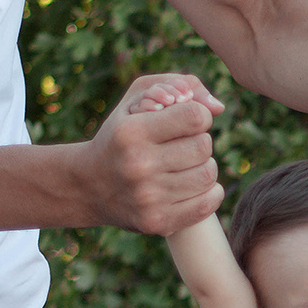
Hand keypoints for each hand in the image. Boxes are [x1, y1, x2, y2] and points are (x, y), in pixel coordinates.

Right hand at [80, 73, 224, 233]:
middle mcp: (138, 166)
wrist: (88, 186)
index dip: (199, 114)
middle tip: (184, 144)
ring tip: (186, 164)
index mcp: (132, 133)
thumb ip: (178, 84)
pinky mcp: (158, 222)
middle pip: (204, 146)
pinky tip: (194, 184)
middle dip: (199, 141)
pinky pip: (208, 203)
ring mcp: (148, 198)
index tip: (187, 120)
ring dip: (204, 166)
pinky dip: (210, 192)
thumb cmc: (120, 135)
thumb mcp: (136, 99)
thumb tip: (218, 107)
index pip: (195, 117)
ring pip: (208, 175)